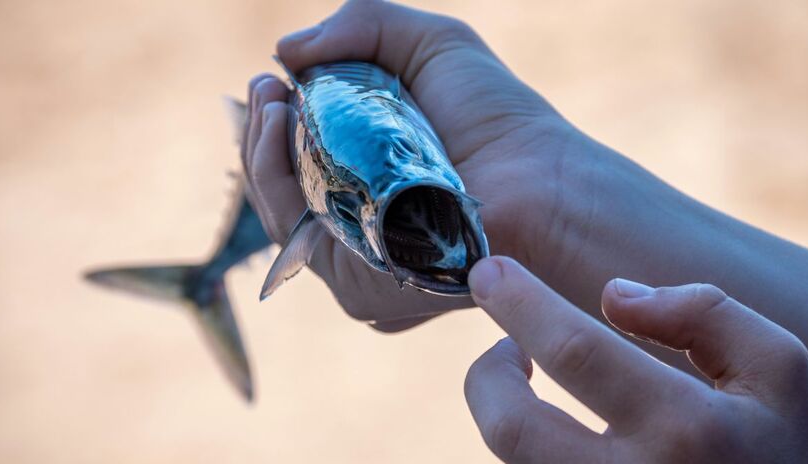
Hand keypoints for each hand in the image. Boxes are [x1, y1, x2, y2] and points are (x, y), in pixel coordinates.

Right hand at [242, 0, 587, 328]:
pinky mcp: (362, 284)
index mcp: (367, 175)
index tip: (268, 81)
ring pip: (280, 211)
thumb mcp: (431, 47)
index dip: (273, 121)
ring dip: (260, 154)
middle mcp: (357, 219)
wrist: (547, 182)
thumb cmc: (498, 118)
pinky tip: (279, 135)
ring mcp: (357, 256)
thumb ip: (363, 26)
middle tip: (263, 88)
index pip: (297, 158)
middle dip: (260, 134)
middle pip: (281, 185)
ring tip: (267, 102)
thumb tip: (284, 49)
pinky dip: (276, 186)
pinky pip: (298, 238)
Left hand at [464, 256, 807, 462]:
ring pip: (513, 461)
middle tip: (504, 348)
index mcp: (688, 433)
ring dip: (503, 411)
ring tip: (528, 382)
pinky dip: (526, 446)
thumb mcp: (777, 372)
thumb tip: (615, 296)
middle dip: (487, 373)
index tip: (489, 271)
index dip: (520, 303)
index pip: (576, 352)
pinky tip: (551, 429)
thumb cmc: (777, 448)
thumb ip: (705, 314)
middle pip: (511, 427)